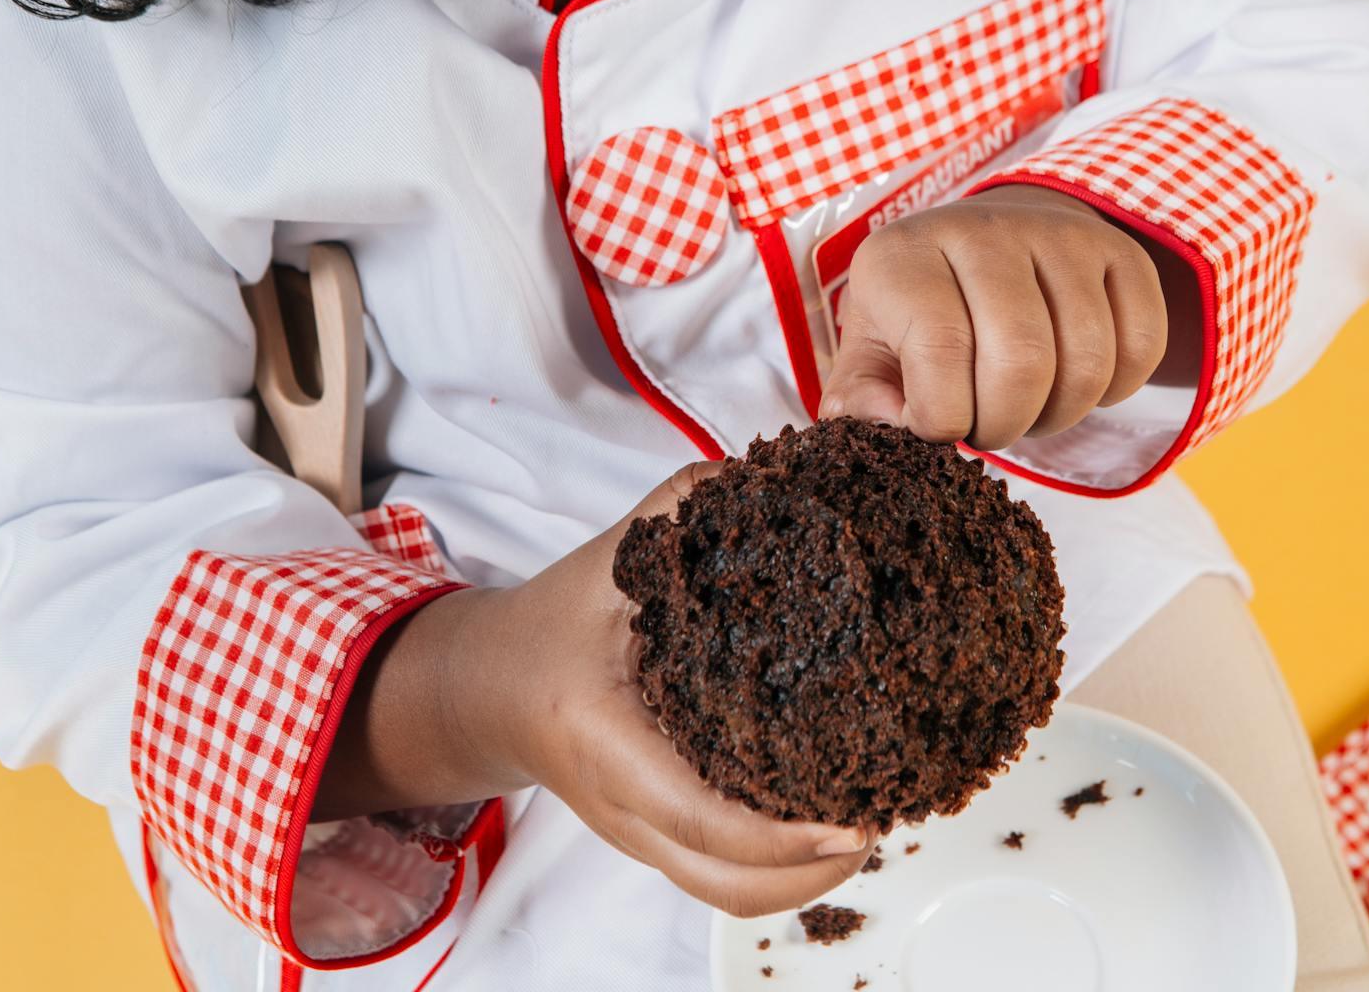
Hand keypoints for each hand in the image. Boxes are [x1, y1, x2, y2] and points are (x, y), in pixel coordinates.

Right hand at [314, 464, 871, 916]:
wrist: (487, 687)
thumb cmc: (549, 626)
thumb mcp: (612, 556)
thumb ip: (688, 506)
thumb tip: (778, 473)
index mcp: (607, 741)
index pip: (702, 816)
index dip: (782, 833)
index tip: (850, 822)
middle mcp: (623, 807)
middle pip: (730, 885)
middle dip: (815, 869)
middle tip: (881, 816)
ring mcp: (639, 835)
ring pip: (732, 894)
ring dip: (806, 876)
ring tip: (868, 822)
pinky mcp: (656, 839)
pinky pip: (723, 877)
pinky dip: (782, 867)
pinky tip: (828, 821)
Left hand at [819, 184, 1169, 450]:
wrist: (987, 244)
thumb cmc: (919, 316)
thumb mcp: (871, 352)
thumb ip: (863, 399)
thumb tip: (894, 426)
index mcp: (906, 255)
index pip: (941, 352)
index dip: (946, 418)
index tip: (941, 425)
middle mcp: (984, 229)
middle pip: (1023, 360)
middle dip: (1007, 424)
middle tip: (990, 425)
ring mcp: (1059, 234)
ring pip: (1087, 361)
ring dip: (1060, 413)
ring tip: (1028, 404)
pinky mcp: (1120, 250)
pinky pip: (1142, 346)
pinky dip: (1115, 390)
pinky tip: (1074, 381)